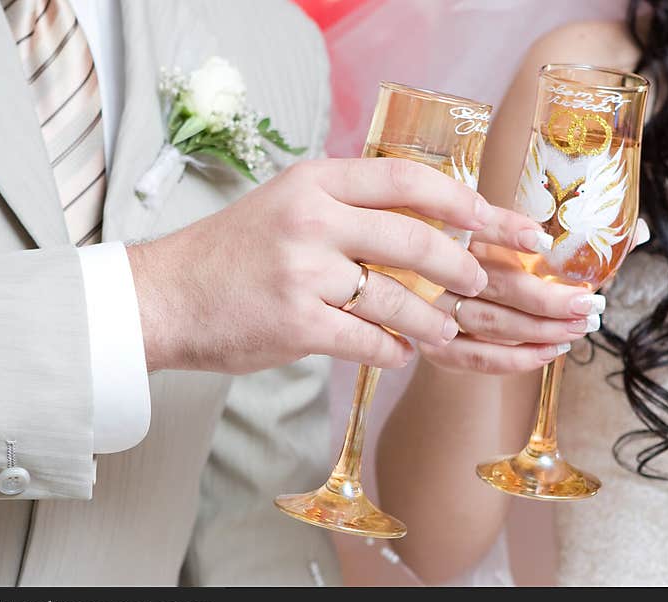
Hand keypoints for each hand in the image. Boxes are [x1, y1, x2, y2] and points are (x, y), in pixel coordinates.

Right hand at [126, 158, 548, 373]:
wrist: (165, 295)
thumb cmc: (231, 253)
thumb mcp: (287, 205)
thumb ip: (347, 207)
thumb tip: (423, 224)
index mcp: (315, 182)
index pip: (409, 180)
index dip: (465, 202)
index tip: (502, 222)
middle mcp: (312, 220)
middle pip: (416, 241)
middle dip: (461, 268)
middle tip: (479, 284)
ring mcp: (303, 272)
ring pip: (398, 300)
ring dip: (431, 322)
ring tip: (442, 332)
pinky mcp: (296, 324)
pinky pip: (369, 342)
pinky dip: (393, 352)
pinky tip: (397, 354)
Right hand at [419, 218, 649, 374]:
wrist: (440, 300)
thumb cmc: (494, 267)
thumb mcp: (520, 243)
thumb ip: (574, 240)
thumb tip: (642, 231)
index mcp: (464, 230)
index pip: (482, 224)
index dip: (509, 232)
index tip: (542, 242)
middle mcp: (444, 268)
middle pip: (496, 282)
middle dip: (548, 298)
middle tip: (589, 304)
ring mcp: (435, 310)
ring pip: (491, 323)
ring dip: (541, 329)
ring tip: (579, 328)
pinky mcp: (435, 346)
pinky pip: (478, 357)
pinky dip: (518, 358)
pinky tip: (550, 351)